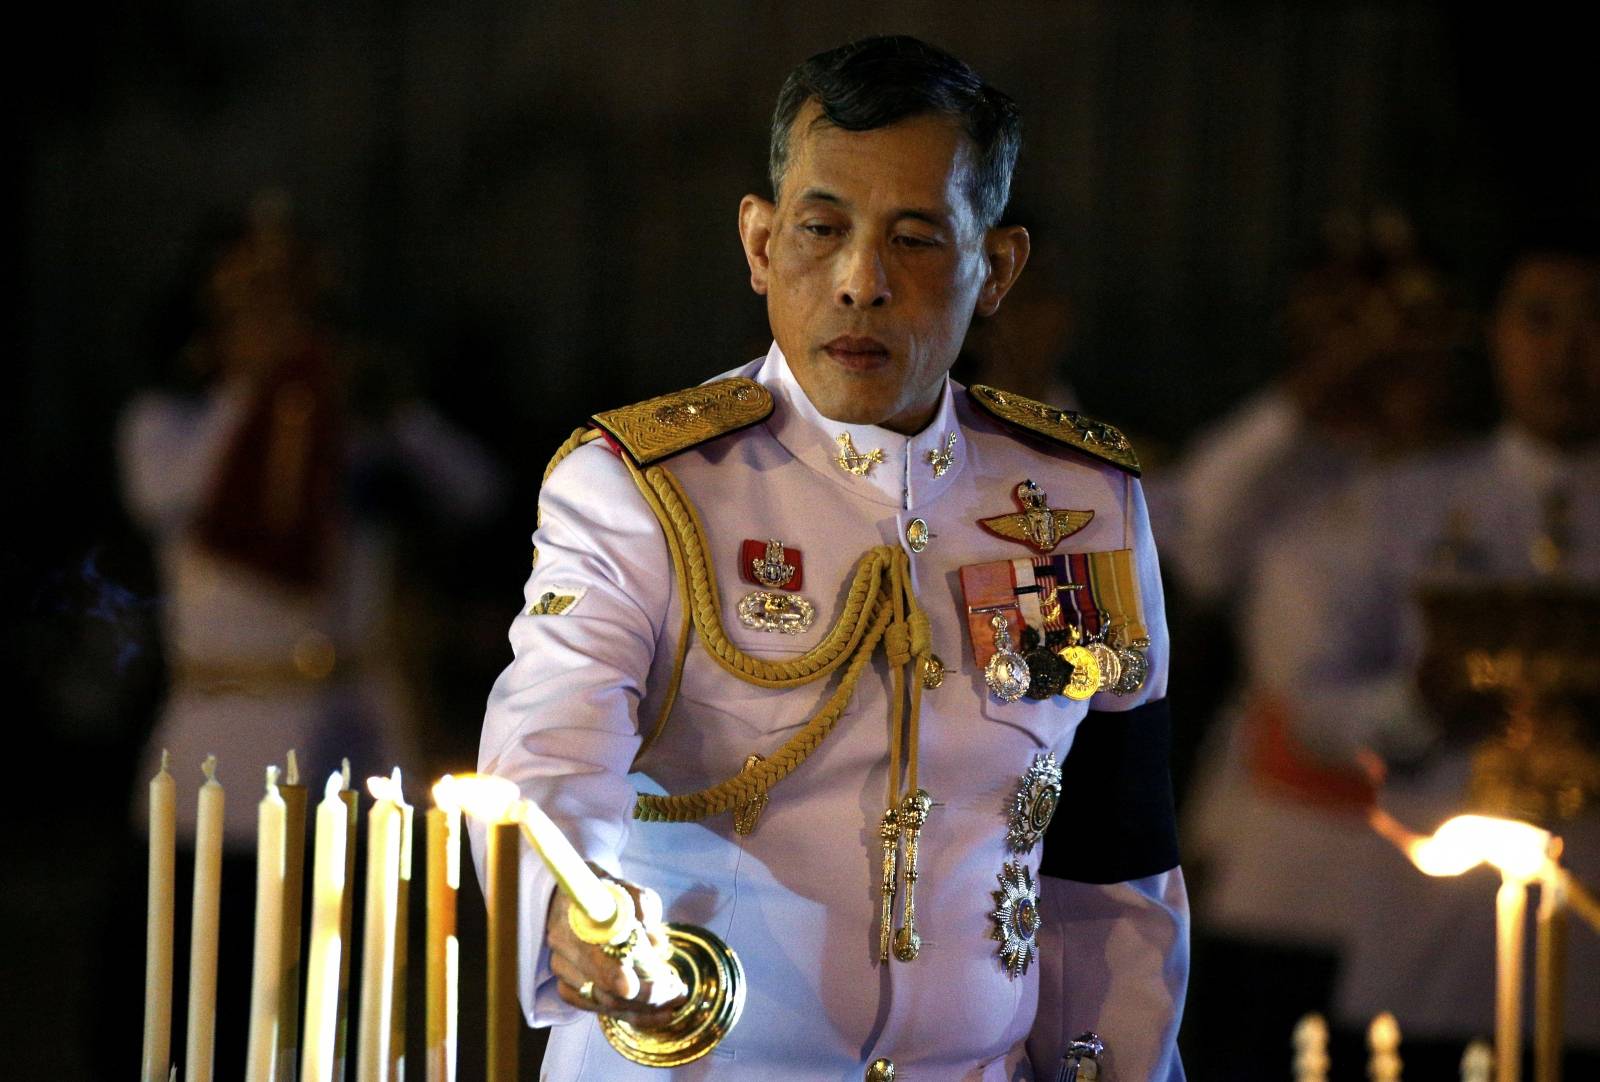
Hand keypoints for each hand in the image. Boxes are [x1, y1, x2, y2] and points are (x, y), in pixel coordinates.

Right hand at [546, 870, 687, 1024]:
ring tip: (671, 1007)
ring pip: (602, 1003)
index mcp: (578, 917)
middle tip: (677, 994)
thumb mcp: (628, 889)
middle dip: (645, 997)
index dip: (615, 975)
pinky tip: (649, 1014)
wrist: (570, 898)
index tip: (641, 986)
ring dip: (640, 1011)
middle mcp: (566, 946)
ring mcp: (563, 969)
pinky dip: (624, 1014)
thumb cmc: (604, 892)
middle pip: (604, 987)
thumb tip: (658, 946)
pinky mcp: (566, 984)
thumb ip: (644, 908)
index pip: (594, 953)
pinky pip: (594, 1008)